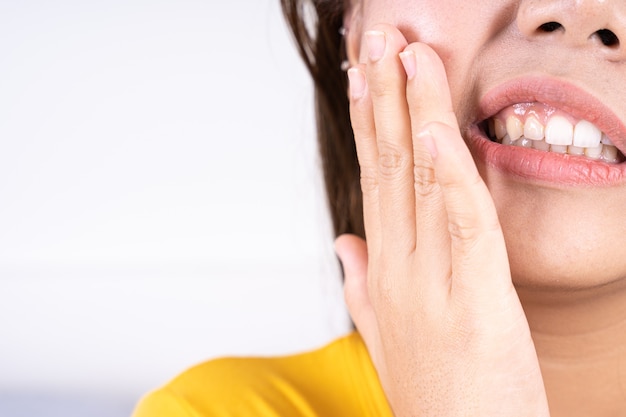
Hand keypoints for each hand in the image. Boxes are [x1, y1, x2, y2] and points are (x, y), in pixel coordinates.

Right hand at [336, 25, 549, 415]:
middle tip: (375, 42)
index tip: (362, 75)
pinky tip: (434, 133)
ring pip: (420, 183)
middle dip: (381, 98)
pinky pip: (460, 228)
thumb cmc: (434, 394)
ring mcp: (431, 284)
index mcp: (384, 271)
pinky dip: (448, 177)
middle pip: (389, 167)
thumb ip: (360, 283)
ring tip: (404, 58)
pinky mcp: (474, 303)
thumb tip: (344, 241)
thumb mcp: (386, 334)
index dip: (368, 123)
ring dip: (412, 114)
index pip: (375, 179)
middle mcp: (399, 269)